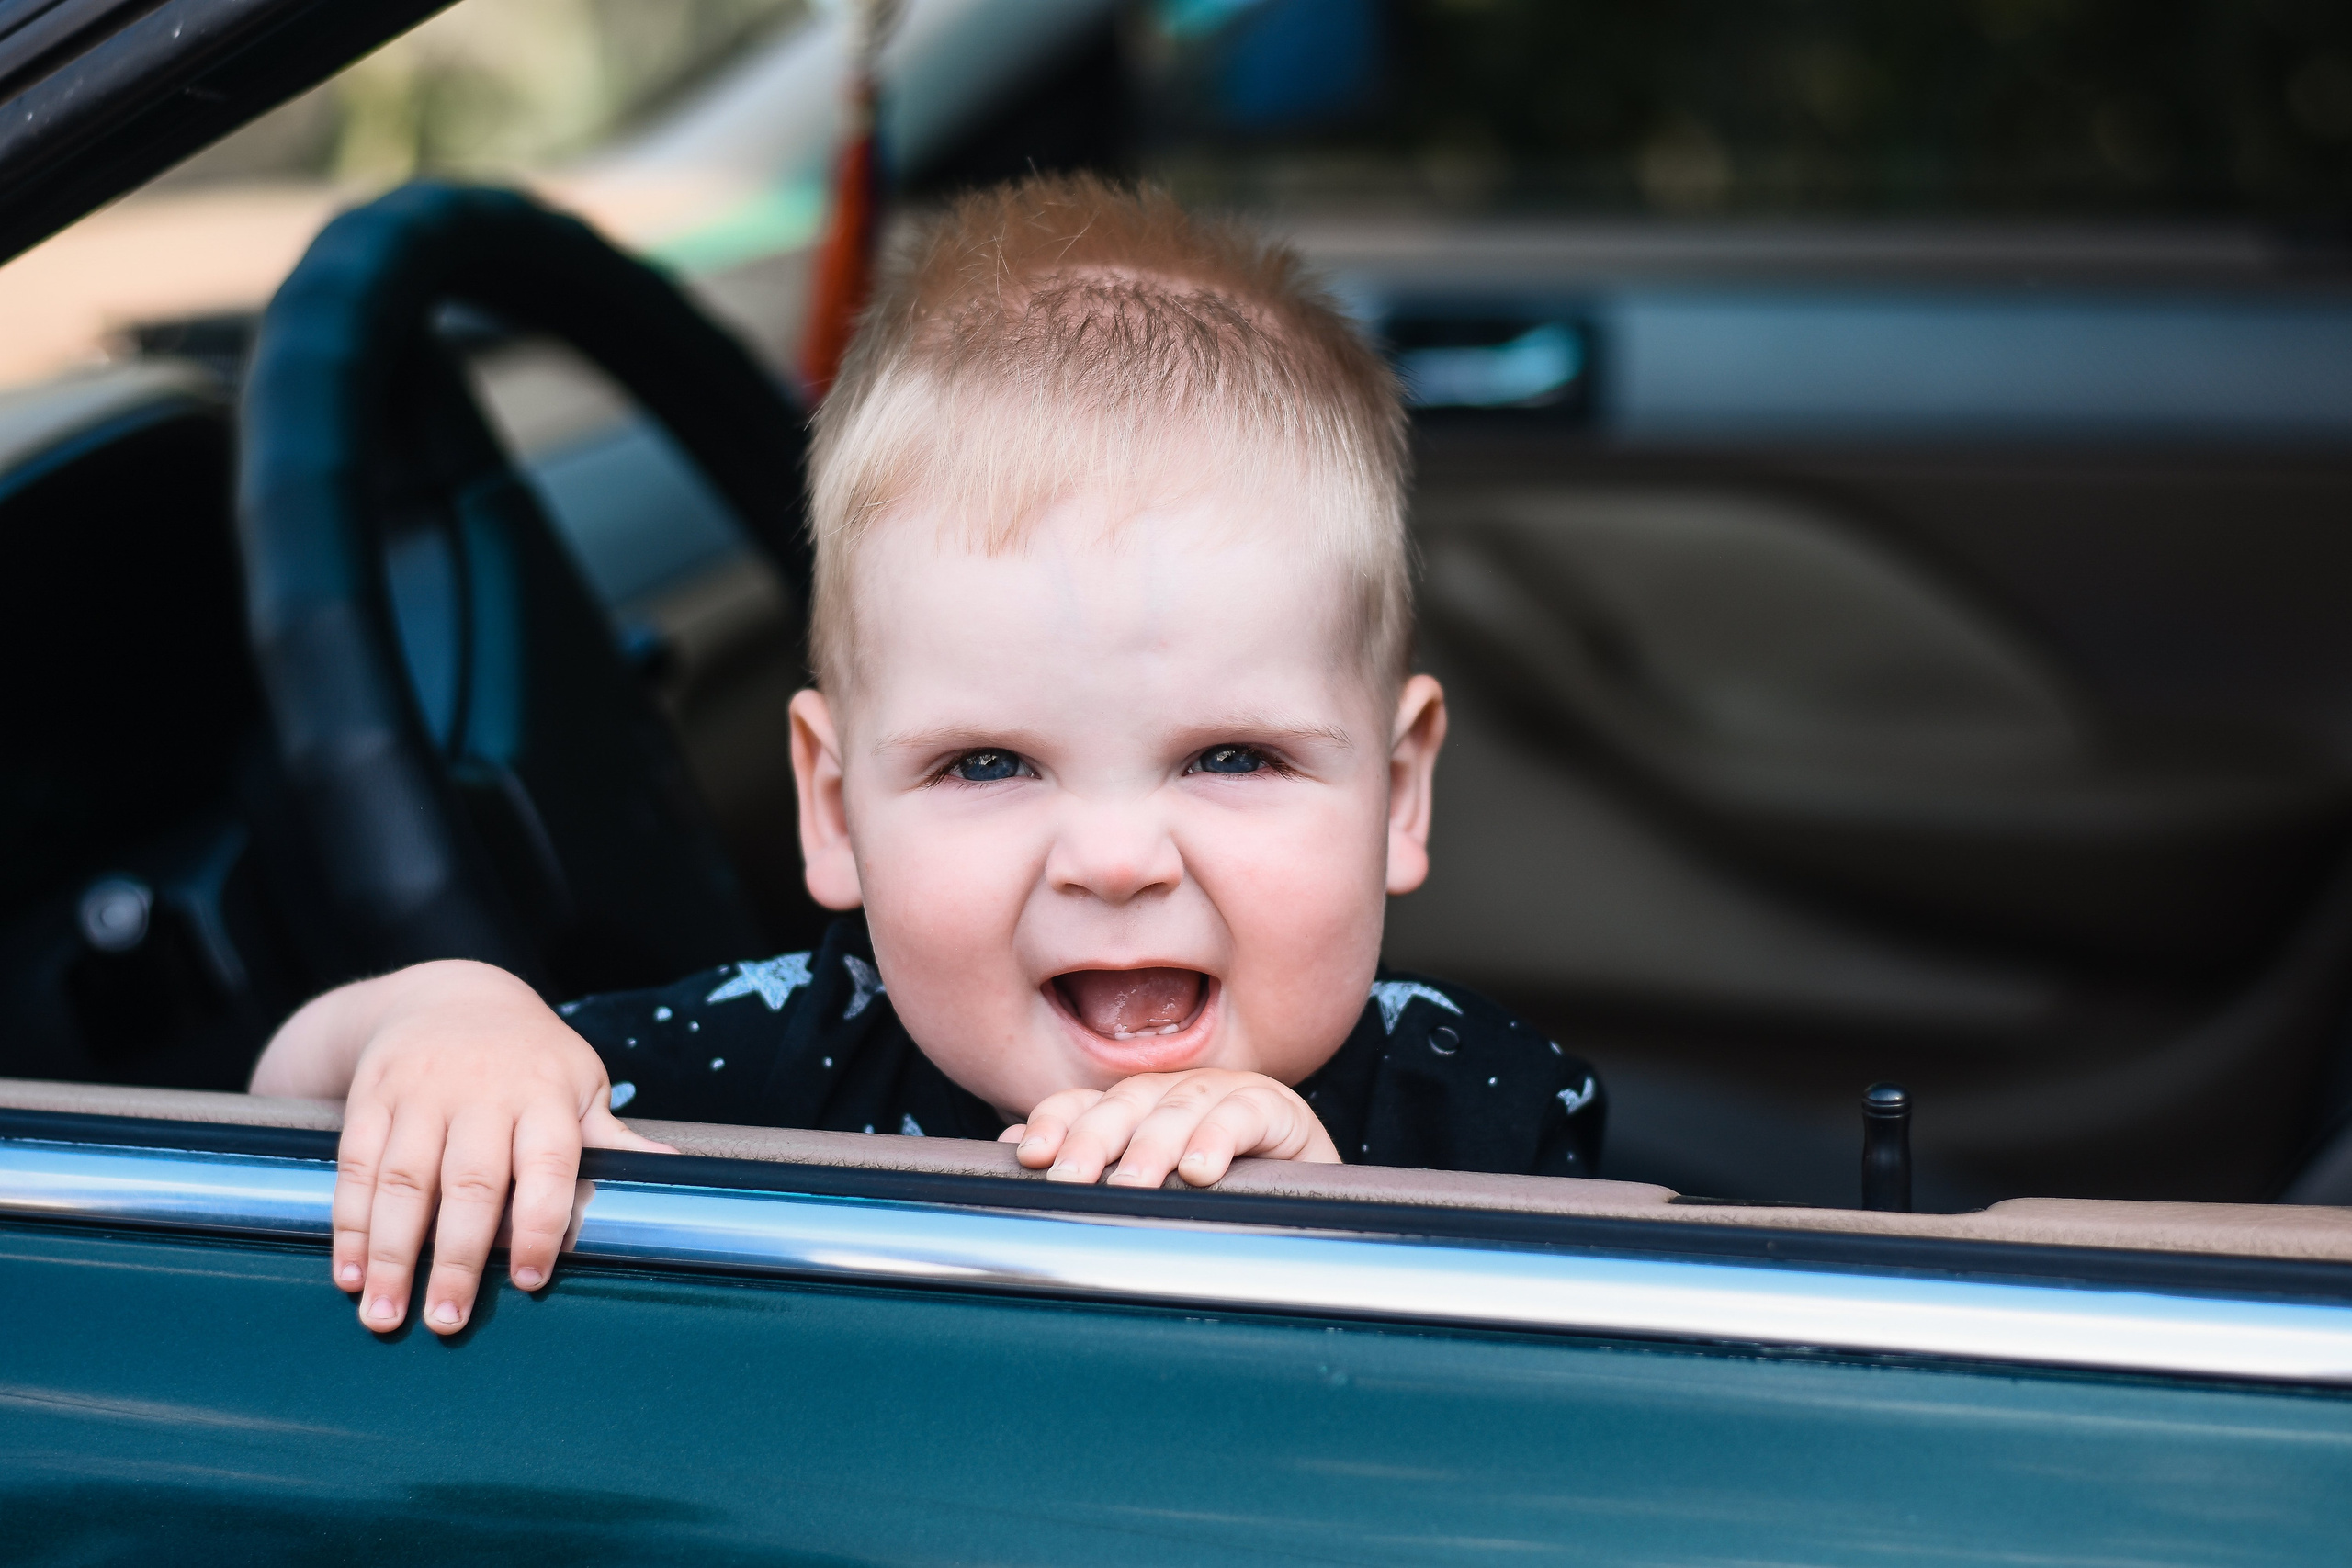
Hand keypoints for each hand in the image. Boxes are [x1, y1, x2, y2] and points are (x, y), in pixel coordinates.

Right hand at [259, 961, 670, 1335]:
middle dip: (457, 1257)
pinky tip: (348, 1272)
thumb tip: (677, 1172)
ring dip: (391, 1254)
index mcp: (545, 1095)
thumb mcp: (580, 1084)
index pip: (549, 1165)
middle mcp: (483, 1093)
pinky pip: (356, 1166)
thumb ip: (613, 1138)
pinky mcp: (371, 1097)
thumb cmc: (531, 1058)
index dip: (541, 1224)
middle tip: (447, 1321)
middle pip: (470, 1183)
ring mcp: (422, 1093)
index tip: (532, 1280)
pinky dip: (350, 1224)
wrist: (450, 994)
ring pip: (404, 1180)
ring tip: (383, 1316)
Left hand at [1001, 1069, 1338, 1187]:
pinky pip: (1244, 1114)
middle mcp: (1177, 1091)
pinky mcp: (1277, 1109)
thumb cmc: (1220, 1199)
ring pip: (1179, 1107)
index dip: (1057, 1121)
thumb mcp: (1151, 1191)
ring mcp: (1227, 1093)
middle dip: (1093, 1139)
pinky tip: (1202, 1172)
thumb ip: (1088, 1167)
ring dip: (1154, 1146)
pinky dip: (1219, 1139)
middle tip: (1069, 1179)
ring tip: (1134, 1184)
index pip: (1087, 1103)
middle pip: (1126, 1102)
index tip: (1029, 1155)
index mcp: (1140, 1106)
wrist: (1307, 1204)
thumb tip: (1009, 1152)